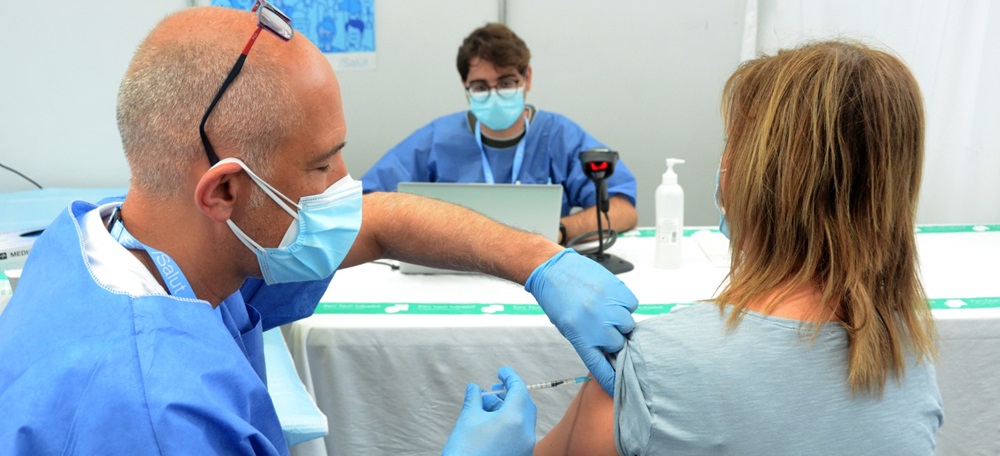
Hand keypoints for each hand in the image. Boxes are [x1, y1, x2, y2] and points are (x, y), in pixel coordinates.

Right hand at [442, 367, 536, 455]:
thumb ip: (474, 399)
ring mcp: (526, 447)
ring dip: (508, 409)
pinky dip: (510, 424)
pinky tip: (492, 424)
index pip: (519, 389)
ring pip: (523, 420)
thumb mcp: (467, 420)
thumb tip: (474, 387)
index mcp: (514, 419)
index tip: (500, 371)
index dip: (510, 377)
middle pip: (525, 404)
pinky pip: (521, 434)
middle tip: (493, 389)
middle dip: (509, 394)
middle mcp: (526, 433)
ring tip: (486, 408)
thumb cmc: (464, 451)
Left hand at [525, 249, 637, 394]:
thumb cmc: (558, 300)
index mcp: (581, 338)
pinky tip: (610, 298)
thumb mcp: (568, 329)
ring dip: (620, 320)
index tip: (620, 387)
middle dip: (614, 339)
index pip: (602, 367)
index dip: (612, 379)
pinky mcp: (617, 290)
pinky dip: (624, 303)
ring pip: (628, 324)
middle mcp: (596, 325)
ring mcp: (608, 307)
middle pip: (619, 344)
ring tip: (605, 310)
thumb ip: (590, 341)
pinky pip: (631, 304)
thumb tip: (611, 352)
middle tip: (604, 327)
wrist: (554, 270)